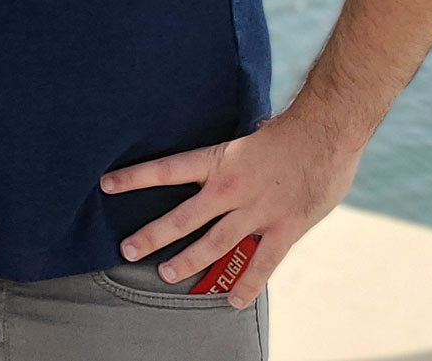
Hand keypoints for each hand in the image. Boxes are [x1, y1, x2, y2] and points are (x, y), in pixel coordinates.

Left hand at [101, 107, 359, 308]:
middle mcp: (229, 189)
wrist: (326, 132)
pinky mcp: (284, 229)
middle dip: (152, 235)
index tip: (105, 185)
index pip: (165, 169)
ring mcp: (256, 212)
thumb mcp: (247, 137)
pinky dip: (247, 285)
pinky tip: (232, 301)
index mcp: (217, 161)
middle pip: (181, 217)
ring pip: (213, 244)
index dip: (134, 178)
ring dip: (187, 261)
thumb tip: (219, 159)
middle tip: (126, 249)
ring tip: (165, 274)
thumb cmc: (288, 131)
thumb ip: (231, 158)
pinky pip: (262, 264)